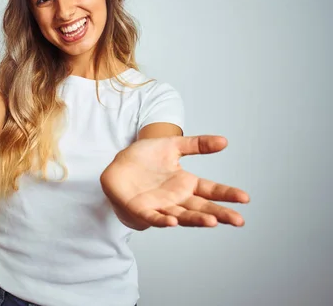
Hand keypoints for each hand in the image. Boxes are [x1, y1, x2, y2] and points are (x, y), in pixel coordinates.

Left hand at [100, 136, 249, 229]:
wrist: (116, 165)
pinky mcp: (141, 209)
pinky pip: (154, 216)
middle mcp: (176, 198)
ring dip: (196, 219)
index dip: (227, 194)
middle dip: (220, 214)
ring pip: (182, 215)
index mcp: (186, 184)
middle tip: (238, 220)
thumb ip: (197, 144)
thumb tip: (224, 141)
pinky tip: (174, 221)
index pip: (211, 190)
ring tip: (212, 221)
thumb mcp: (172, 146)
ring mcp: (160, 205)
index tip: (245, 198)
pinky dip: (163, 220)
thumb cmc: (145, 158)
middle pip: (202, 208)